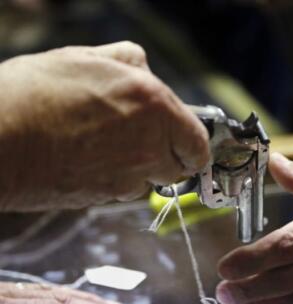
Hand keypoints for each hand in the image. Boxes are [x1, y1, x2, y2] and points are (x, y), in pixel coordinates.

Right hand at [0, 41, 208, 210]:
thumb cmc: (34, 93)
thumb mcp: (85, 58)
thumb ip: (127, 62)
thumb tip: (144, 69)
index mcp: (154, 106)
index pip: (199, 143)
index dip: (193, 144)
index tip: (186, 142)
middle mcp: (150, 145)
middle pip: (179, 167)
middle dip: (168, 154)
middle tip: (143, 138)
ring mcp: (129, 176)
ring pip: (150, 179)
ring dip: (140, 167)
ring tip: (106, 145)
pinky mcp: (106, 197)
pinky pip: (124, 190)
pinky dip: (116, 179)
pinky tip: (90, 160)